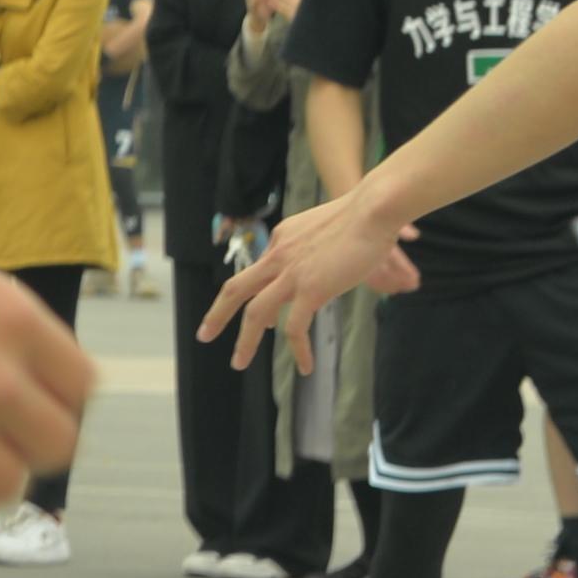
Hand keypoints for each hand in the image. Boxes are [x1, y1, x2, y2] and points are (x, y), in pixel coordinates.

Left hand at [202, 181, 419, 367]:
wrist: (373, 210)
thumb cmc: (363, 216)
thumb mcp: (329, 229)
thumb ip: (322, 248)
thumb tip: (332, 264)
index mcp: (282, 238)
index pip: (260, 270)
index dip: (253, 294)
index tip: (254, 318)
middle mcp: (278, 254)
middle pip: (236, 288)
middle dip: (218, 314)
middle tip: (204, 334)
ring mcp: (291, 273)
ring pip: (255, 312)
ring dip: (244, 341)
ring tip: (239, 363)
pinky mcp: (311, 289)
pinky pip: (295, 328)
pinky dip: (299, 350)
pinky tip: (305, 366)